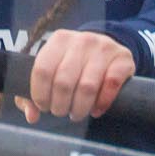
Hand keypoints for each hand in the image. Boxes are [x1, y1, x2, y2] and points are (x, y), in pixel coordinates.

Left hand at [17, 29, 134, 122]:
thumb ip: (32, 93)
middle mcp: (81, 40)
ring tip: (76, 113)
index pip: (42, 70)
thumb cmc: (72, 64)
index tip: (43, 106)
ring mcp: (104, 47)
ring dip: (79, 107)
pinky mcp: (123, 58)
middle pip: (63, 82)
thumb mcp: (52, 71)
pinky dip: (102, 103)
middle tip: (61, 112)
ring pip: (87, 87)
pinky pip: (111, 85)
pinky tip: (96, 110)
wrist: (107, 50)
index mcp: (59, 40)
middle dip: (59, 105)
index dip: (40, 94)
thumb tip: (31, 116)